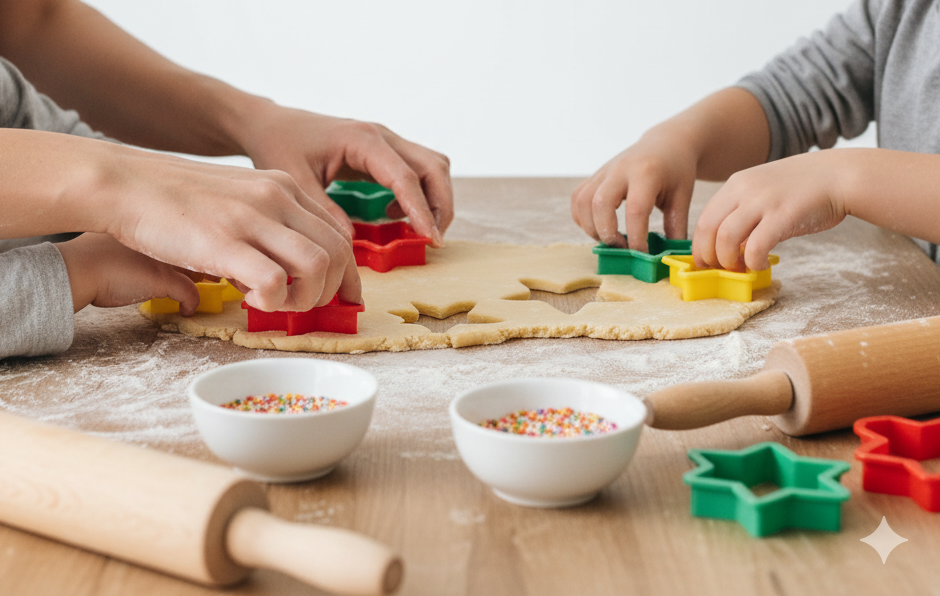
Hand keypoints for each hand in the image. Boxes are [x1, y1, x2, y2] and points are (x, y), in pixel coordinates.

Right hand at [56, 233, 201, 313]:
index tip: (198, 254)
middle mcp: (162, 238)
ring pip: (201, 266)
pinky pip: (190, 293)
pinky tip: (186, 310)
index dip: (193, 246)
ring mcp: (165, 258)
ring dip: (207, 277)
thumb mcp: (115, 246)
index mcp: (149, 226)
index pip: (183, 232)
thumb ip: (133, 249)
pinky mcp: (165, 279)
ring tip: (211, 284)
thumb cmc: (87, 259)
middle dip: (207, 258)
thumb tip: (138, 264)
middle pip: (198, 246)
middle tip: (214, 271)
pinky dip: (192, 303)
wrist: (77, 269)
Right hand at [86, 141, 360, 311]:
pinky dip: (273, 301)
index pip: (339, 234)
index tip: (343, 298)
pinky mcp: (225, 241)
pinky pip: (276, 281)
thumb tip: (287, 268)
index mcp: (284, 186)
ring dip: (305, 298)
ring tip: (277, 305)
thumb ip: (267, 224)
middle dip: (330, 290)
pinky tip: (249, 300)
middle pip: (338, 252)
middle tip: (302, 307)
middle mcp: (277, 197)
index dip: (347, 274)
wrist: (123, 182)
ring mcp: (253, 217)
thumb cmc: (175, 199)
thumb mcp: (237, 198)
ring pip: (318, 266)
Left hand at [239, 103, 452, 246]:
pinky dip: (419, 193)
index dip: (423, 210)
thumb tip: (351, 242)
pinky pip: (417, 169)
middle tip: (434, 238)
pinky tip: (394, 213)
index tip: (432, 238)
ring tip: (420, 229)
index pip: (406, 177)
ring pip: (432, 165)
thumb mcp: (296, 182)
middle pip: (434, 166)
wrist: (271, 124)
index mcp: (363, 140)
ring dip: (435, 198)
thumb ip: (325, 211)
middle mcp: (381, 136)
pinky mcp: (383, 150)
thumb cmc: (279, 146)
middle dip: (441, 204)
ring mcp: (385, 141)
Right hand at [571, 130, 696, 251]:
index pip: (636, 210)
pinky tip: (599, 227)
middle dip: (607, 233)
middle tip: (621, 248)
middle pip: (600, 203)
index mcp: (647, 173)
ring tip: (610, 239)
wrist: (665, 144)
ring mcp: (604, 171)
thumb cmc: (676, 172)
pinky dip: (582, 218)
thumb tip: (669, 259)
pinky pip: (577, 199)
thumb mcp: (682, 198)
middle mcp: (621, 169)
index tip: (642, 254)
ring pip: (582, 202)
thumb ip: (676, 228)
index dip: (636, 238)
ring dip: (591, 227)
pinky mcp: (594, 176)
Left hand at [692, 150, 845, 271]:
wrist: (840, 175)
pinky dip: (753, 262)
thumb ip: (743, 213)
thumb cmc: (803, 188)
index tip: (706, 261)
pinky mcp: (783, 215)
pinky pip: (755, 246)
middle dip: (708, 256)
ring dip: (727, 261)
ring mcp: (763, 201)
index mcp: (736, 184)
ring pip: (725, 238)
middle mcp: (744, 190)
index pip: (703, 219)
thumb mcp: (763, 191)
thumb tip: (728, 246)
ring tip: (740, 268)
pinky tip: (762, 265)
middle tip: (719, 270)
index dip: (700, 245)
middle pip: (708, 229)